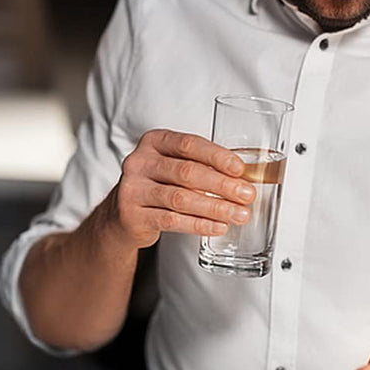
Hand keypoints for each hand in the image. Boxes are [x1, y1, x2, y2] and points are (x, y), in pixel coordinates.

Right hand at [106, 129, 256, 248]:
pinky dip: (199, 224)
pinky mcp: (132, 216)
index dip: (217, 156)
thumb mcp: (174, 166)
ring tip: (240, 215)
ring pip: (181, 199)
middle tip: (247, 195)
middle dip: (222, 185)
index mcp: (154, 142)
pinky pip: (172, 220)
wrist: (122, 214)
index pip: (188, 144)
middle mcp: (139, 162)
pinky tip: (219, 226)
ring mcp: (133, 189)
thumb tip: (245, 178)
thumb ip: (202, 166)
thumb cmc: (159, 185)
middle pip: (187, 172)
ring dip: (216, 207)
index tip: (240, 169)